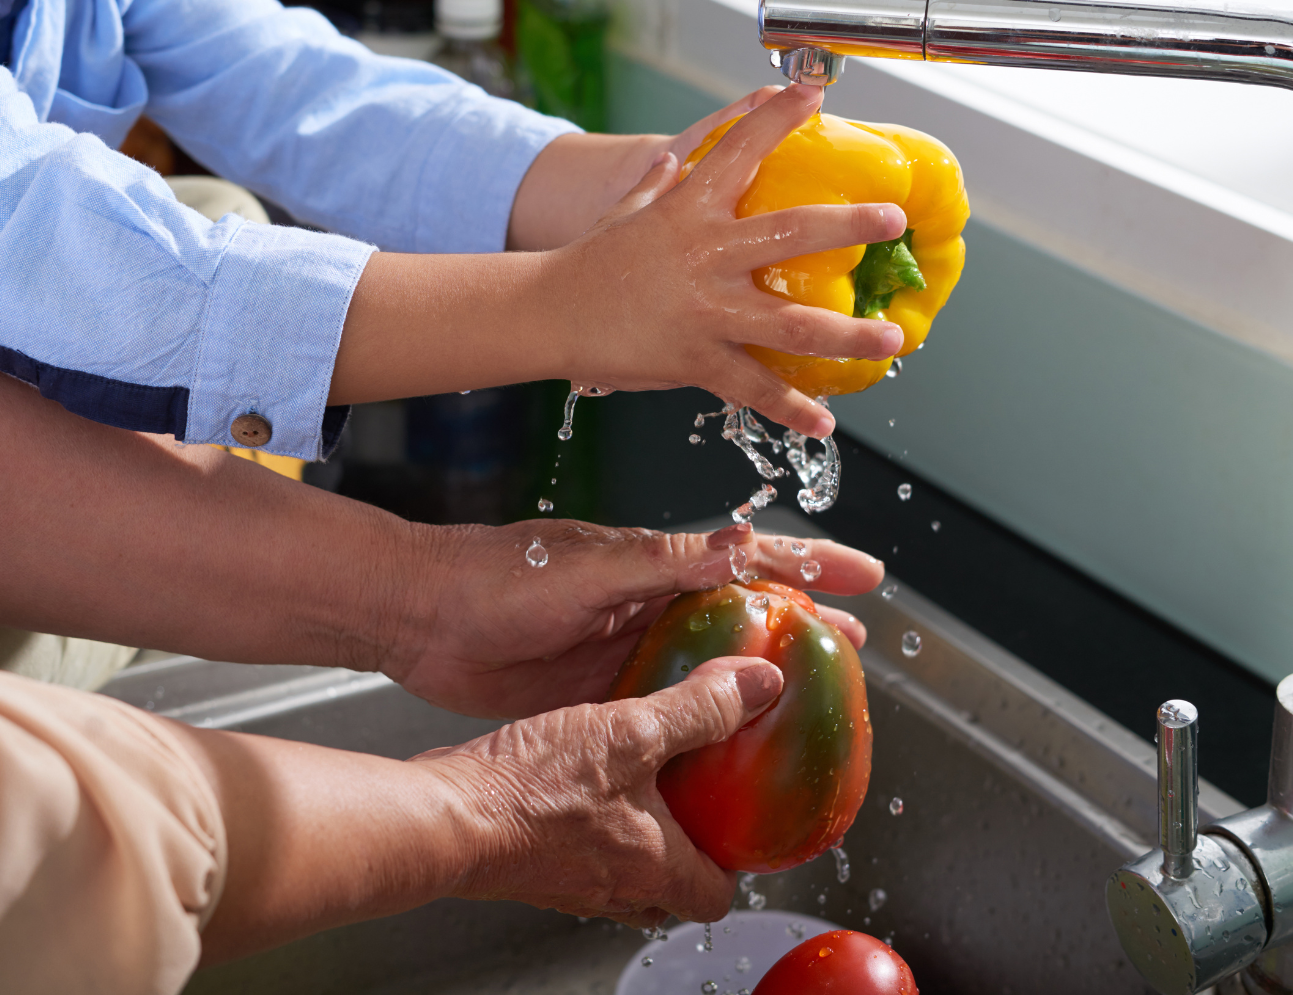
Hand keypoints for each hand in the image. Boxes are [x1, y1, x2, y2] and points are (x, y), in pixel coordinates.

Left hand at [387, 520, 879, 719]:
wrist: (425, 619)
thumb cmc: (498, 576)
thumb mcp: (588, 569)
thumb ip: (662, 564)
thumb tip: (737, 548)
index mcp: (655, 564)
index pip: (750, 558)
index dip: (812, 565)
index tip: (867, 574)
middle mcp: (650, 604)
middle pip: (747, 616)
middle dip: (806, 626)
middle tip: (859, 646)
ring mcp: (628, 650)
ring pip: (715, 666)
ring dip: (764, 678)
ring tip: (815, 697)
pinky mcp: (601, 693)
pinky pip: (670, 709)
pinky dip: (707, 723)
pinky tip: (733, 743)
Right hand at [419, 656, 785, 925]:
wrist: (445, 814)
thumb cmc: (529, 790)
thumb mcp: (630, 729)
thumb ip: (697, 707)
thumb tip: (755, 685)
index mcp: (654, 868)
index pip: (716, 898)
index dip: (734, 864)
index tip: (739, 825)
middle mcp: (614, 887)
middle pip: (670, 889)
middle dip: (684, 849)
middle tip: (692, 798)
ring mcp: (569, 882)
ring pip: (622, 871)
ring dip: (634, 834)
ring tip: (636, 781)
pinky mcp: (532, 864)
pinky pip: (576, 853)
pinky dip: (587, 823)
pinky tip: (577, 776)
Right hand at [540, 83, 906, 437]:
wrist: (548, 314)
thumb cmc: (588, 262)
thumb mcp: (624, 213)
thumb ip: (655, 186)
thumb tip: (672, 159)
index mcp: (689, 209)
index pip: (739, 149)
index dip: (779, 116)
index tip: (815, 90)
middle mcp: (706, 254)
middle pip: (791, 233)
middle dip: (848, 225)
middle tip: (892, 221)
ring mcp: (706, 309)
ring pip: (791, 323)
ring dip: (847, 333)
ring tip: (891, 339)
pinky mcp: (696, 358)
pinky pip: (754, 389)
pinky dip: (791, 411)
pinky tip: (824, 425)